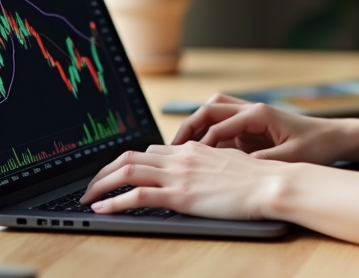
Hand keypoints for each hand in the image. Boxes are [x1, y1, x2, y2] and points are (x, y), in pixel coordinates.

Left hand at [78, 142, 284, 219]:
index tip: (114, 176)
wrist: (272, 182)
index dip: (127, 163)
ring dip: (100, 184)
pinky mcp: (180, 195)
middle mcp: (181, 157)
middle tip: (91, 187)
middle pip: (130, 157)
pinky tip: (102, 209)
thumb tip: (198, 174)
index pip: (150, 151)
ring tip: (86, 198)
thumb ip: (208, 165)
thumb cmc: (259, 179)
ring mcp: (179, 175)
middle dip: (104, 172)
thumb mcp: (228, 165)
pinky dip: (114, 202)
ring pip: (127, 171)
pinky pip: (137, 195)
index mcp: (193, 149)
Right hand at [170, 93, 347, 164]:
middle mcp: (252, 110)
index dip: (202, 142)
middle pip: (211, 110)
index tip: (188, 159)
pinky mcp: (252, 129)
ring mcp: (251, 118)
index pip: (220, 124)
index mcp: (260, 113)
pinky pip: (224, 127)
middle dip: (190, 126)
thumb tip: (236, 169)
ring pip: (215, 113)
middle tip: (173, 148)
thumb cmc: (317, 145)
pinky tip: (202, 155)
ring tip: (182, 149)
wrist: (335, 138)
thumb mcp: (291, 158)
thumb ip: (263, 162)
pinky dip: (209, 136)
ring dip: (198, 127)